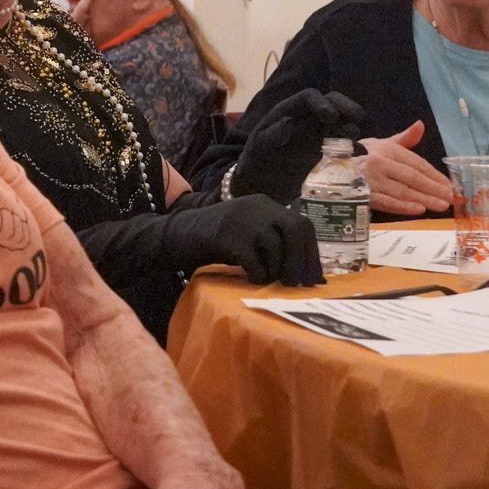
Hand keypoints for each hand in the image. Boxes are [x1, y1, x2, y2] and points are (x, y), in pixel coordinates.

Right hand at [154, 197, 323, 286]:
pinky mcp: (228, 236)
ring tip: (267, 281)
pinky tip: (250, 279)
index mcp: (265, 204)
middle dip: (300, 261)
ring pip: (276, 247)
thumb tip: (309, 273)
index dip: (311, 253)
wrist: (175, 234)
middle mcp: (258, 206)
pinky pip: (255, 261)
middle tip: (295, 284)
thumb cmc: (214, 241)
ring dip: (277, 270)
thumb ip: (273, 242)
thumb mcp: (247, 232)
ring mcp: (243, 219)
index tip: (313, 278)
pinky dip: (258, 275)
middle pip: (295, 230)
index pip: (302, 225)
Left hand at [229, 90, 364, 203]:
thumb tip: (288, 122)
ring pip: (340, 122)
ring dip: (349, 126)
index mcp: (288, 110)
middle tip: (358, 118)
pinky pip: (343, 144)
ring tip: (352, 137)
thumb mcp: (259, 147)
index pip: (309, 97)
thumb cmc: (256, 159)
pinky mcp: (325, 150)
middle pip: (331, 103)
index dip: (322, 103)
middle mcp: (306, 118)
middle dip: (345, 107)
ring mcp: (317, 133)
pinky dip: (353, 146)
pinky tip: (360, 152)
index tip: (330, 117)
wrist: (261, 182)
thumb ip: (271, 135)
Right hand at [361, 121, 454, 215]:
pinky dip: (403, 207)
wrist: (332, 169)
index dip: (434, 175)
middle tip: (451, 198)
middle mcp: (381, 163)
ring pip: (403, 191)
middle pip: (412, 178)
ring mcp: (372, 180)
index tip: (449, 185)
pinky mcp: (364, 195)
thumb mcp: (381, 144)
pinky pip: (387, 202)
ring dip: (424, 199)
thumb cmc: (361, 157)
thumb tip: (421, 124)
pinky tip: (419, 210)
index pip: (416, 163)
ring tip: (441, 205)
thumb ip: (404, 138)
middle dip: (433, 188)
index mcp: (387, 150)